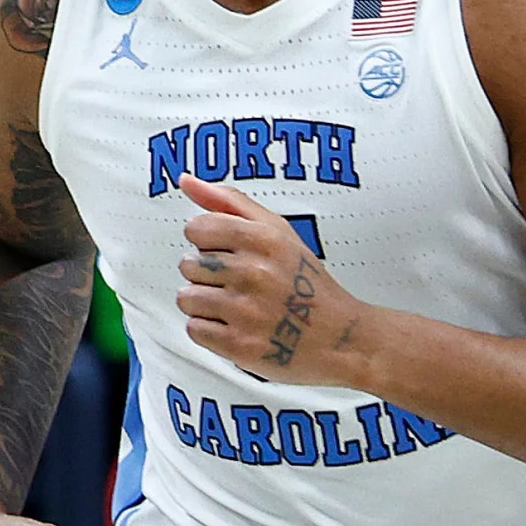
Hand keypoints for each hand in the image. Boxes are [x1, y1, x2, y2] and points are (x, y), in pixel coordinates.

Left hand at [176, 175, 370, 385]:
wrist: (340, 337)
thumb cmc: (305, 281)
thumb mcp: (277, 231)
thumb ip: (229, 202)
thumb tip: (185, 180)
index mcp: (263, 239)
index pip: (197, 228)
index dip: (206, 241)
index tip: (225, 252)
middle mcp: (254, 273)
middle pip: (188, 264)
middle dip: (206, 274)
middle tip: (237, 283)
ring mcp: (246, 311)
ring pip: (187, 298)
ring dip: (204, 304)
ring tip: (235, 306)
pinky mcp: (239, 346)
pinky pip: (194, 329)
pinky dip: (210, 330)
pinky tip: (235, 326)